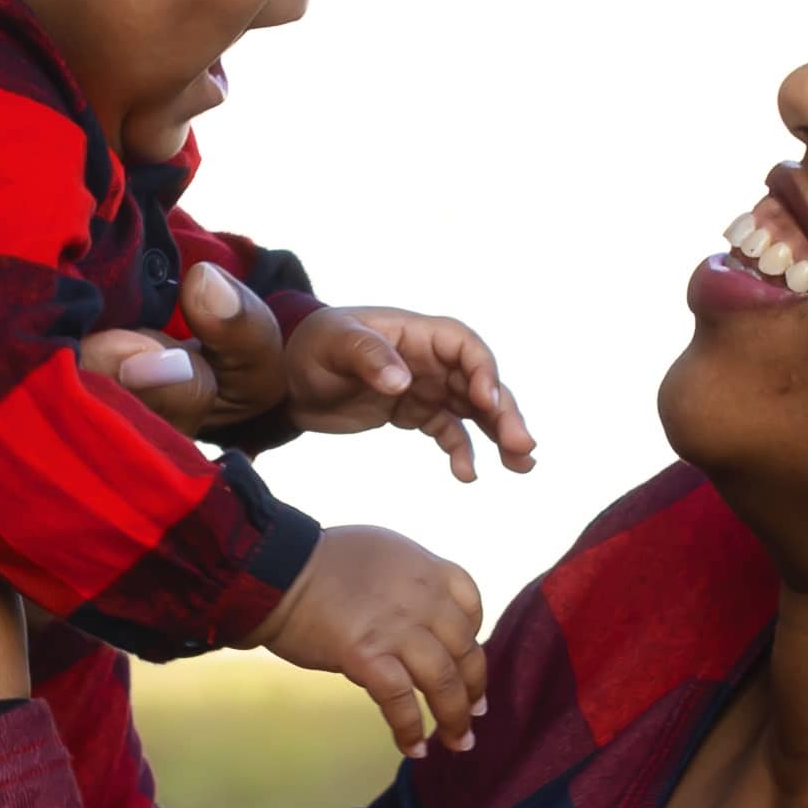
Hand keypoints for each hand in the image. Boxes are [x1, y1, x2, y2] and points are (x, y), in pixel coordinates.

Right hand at [258, 523, 488, 754]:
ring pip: (443, 680)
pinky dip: (411, 729)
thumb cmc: (316, 563)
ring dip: (454, 717)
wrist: (275, 570)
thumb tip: (415, 619)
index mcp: (426, 569)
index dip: (475, 639)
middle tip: (474, 713)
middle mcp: (421, 597)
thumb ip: (407, 584)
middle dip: (474, 687)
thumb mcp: (380, 555)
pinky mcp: (366, 656)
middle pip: (465, 649)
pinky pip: (401, 701)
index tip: (467, 664)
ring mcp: (396, 628)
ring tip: (457, 742)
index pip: (471, 606)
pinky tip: (414, 748)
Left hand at [266, 292, 537, 483]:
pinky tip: (467, 475)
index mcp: (415, 332)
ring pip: (473, 410)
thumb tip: (402, 381)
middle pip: (479, 382)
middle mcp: (429, 358)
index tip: (486, 401)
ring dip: (499, 434)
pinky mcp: (414, 412)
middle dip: (504, 412)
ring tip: (522, 464)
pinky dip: (462, 451)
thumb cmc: (308, 348)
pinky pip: (448, 431)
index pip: (464, 346)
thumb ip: (367, 356)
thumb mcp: (332, 345)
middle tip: (523, 445)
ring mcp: (425, 386)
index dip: (483, 370)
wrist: (284, 379)